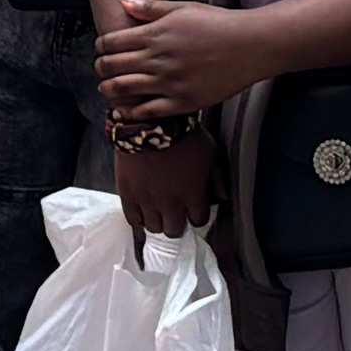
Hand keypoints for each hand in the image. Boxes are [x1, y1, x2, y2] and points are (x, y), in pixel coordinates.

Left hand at [97, 0, 266, 136]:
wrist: (250, 46)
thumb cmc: (217, 23)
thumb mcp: (181, 8)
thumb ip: (148, 7)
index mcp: (154, 35)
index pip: (110, 42)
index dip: (101, 47)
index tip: (102, 49)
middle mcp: (157, 59)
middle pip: (112, 66)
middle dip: (101, 68)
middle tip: (101, 69)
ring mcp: (169, 82)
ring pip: (124, 90)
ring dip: (109, 90)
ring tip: (107, 89)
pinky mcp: (183, 102)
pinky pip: (148, 112)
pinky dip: (131, 112)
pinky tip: (126, 110)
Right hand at [120, 116, 222, 241]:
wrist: (149, 121)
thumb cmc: (182, 133)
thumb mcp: (209, 151)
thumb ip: (218, 178)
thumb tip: (222, 197)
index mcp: (193, 195)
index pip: (199, 221)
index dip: (197, 214)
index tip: (194, 207)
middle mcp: (170, 203)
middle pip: (174, 230)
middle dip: (177, 222)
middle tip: (175, 212)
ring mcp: (147, 200)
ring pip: (154, 228)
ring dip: (158, 220)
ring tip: (158, 209)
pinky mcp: (128, 193)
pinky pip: (132, 219)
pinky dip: (138, 217)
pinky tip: (142, 209)